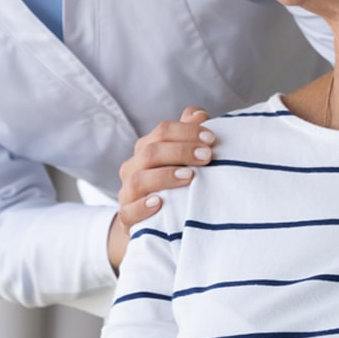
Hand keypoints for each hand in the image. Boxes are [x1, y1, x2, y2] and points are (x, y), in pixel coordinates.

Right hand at [116, 106, 215, 228]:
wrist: (152, 222)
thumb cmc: (172, 183)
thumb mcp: (181, 157)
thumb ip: (188, 133)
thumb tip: (199, 115)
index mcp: (146, 148)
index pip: (163, 131)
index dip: (187, 131)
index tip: (211, 139)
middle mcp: (133, 167)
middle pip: (151, 152)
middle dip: (180, 151)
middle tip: (207, 155)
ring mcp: (127, 192)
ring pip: (138, 179)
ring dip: (165, 176)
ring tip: (189, 176)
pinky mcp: (127, 218)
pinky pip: (129, 211)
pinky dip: (143, 207)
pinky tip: (160, 203)